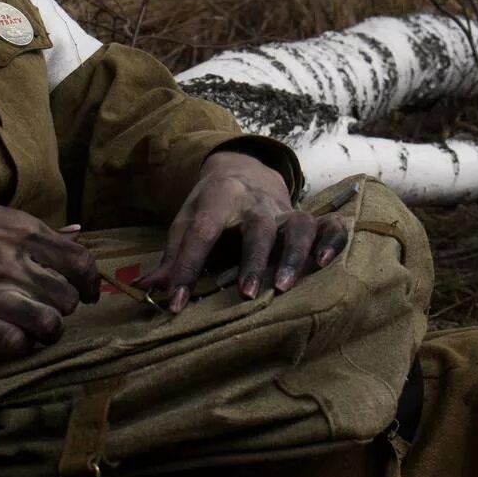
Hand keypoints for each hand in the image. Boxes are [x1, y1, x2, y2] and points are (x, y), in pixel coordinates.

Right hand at [0, 188, 98, 353]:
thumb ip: (27, 228)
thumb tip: (71, 234)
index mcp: (20, 229)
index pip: (79, 260)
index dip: (91, 281)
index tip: (88, 292)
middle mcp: (13, 261)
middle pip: (69, 296)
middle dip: (66, 306)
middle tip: (52, 309)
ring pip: (50, 323)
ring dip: (47, 329)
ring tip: (35, 328)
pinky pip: (15, 343)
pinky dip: (18, 344)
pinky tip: (8, 338)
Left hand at [134, 151, 348, 312]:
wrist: (244, 172)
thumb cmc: (211, 206)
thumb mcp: (186, 221)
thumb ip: (172, 256)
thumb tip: (146, 289)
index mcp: (219, 196)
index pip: (201, 233)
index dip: (187, 269)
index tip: (175, 304)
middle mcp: (256, 201)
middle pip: (258, 227)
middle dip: (252, 260)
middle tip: (246, 295)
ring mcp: (286, 209)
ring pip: (299, 225)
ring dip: (294, 256)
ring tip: (285, 287)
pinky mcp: (309, 217)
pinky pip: (328, 226)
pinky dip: (331, 242)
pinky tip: (324, 265)